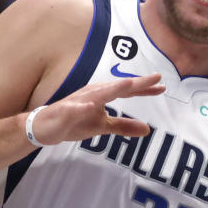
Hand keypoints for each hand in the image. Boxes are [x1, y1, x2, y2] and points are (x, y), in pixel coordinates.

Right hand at [31, 74, 165, 145]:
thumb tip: (147, 129)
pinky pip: (74, 109)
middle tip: (155, 78)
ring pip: (97, 94)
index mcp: (102, 95)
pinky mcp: (64, 112)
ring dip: (112, 88)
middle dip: (135, 83)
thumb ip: (124, 126)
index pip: (127, 91)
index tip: (162, 86)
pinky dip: (82, 107)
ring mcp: (78, 102)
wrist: (45, 128)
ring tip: (129, 84)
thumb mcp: (103, 126)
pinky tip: (91, 106)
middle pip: (117, 88)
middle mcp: (92, 94)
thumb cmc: (75, 122)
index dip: (144, 89)